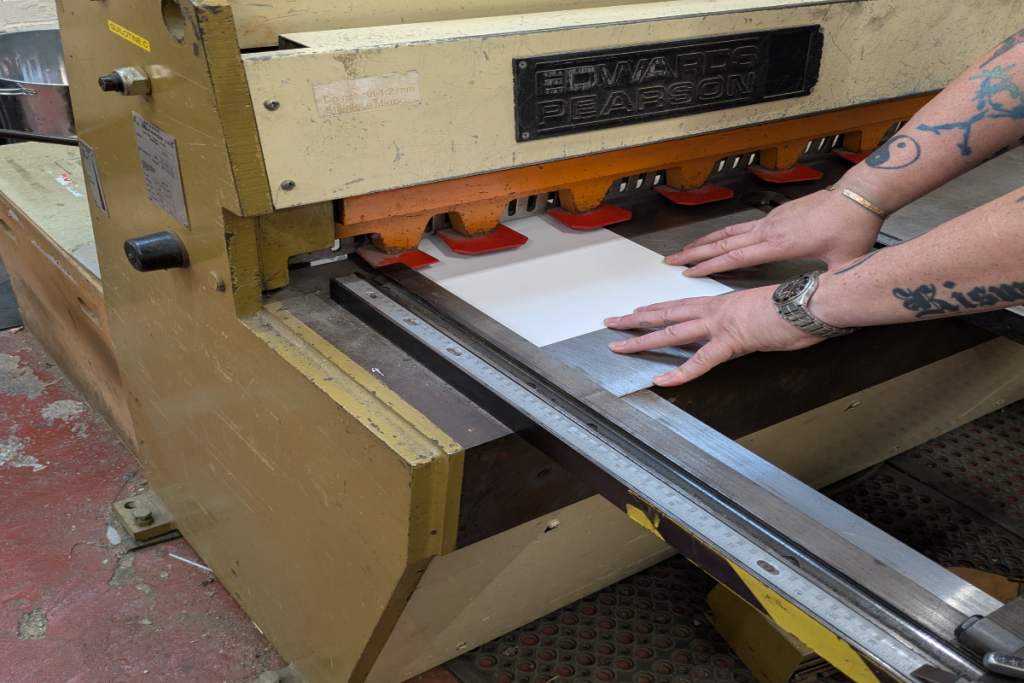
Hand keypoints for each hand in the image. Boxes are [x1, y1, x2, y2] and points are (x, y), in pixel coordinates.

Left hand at [603, 287, 822, 385]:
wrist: (812, 301)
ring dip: (643, 340)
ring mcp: (720, 324)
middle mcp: (715, 310)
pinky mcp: (731, 340)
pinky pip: (700, 361)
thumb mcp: (768, 313)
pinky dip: (680, 372)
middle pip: (667, 314)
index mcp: (724, 303)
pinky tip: (662, 380)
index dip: (657, 309)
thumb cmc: (799, 306)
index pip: (681, 306)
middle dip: (636, 319)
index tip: (638, 311)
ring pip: (671, 332)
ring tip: (620, 345)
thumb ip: (754, 323)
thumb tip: (756, 330)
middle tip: (613, 321)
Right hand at [668, 188, 883, 277]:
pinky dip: (722, 234)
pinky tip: (716, 238)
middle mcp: (768, 231)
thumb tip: (823, 303)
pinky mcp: (775, 215)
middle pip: (722, 244)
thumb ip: (827, 283)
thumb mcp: (841, 263)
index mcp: (779, 245)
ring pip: (728, 233)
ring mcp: (770, 221)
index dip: (710, 266)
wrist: (858, 195)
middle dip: (694, 254)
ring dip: (703, 242)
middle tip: (671, 261)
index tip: (689, 273)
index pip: (735, 258)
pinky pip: (740, 226)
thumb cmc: (851, 228)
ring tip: (684, 250)